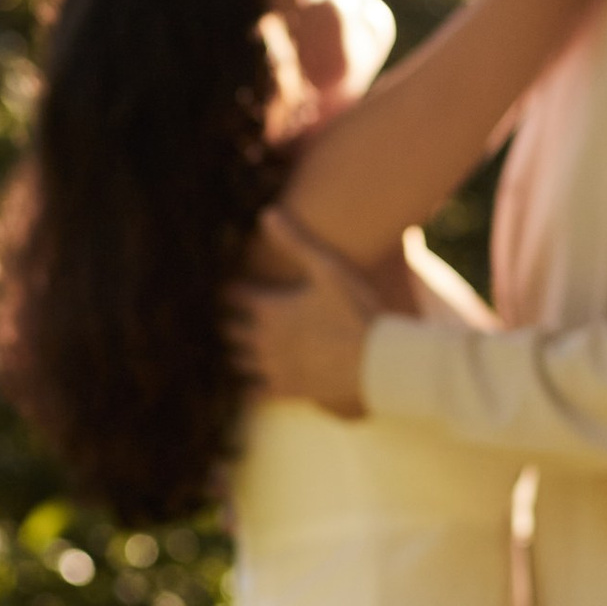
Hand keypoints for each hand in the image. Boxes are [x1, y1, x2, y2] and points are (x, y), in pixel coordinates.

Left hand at [227, 211, 379, 418]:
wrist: (378, 360)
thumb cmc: (356, 309)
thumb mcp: (328, 268)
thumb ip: (294, 241)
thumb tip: (266, 213)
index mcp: (268, 307)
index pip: (233, 295)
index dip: (232, 289)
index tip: (234, 287)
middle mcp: (262, 338)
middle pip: (228, 329)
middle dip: (229, 321)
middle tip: (233, 315)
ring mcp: (271, 366)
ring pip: (235, 360)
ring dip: (235, 351)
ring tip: (240, 345)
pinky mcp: (284, 390)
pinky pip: (250, 392)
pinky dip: (247, 386)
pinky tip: (253, 380)